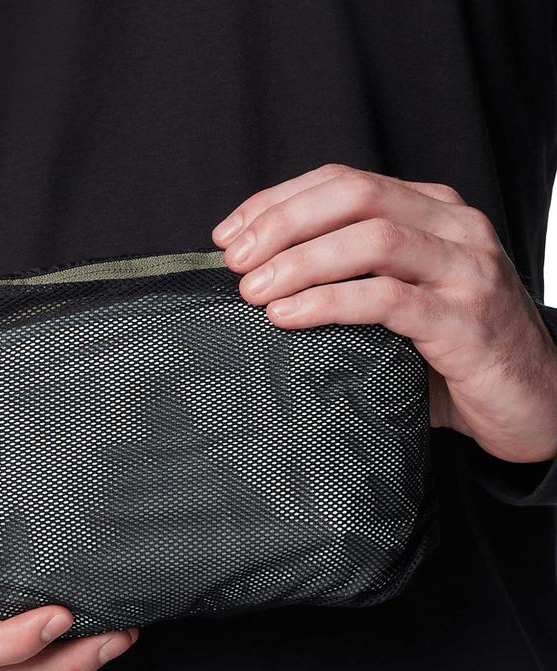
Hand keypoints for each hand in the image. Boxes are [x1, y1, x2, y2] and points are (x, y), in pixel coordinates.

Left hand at [212, 163, 556, 463]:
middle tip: (234, 259)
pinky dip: (329, 303)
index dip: (279, 201)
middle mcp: (454, 228)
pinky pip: (388, 299)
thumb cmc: (456, 358)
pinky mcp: (465, 320)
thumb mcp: (404, 305)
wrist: (534, 403)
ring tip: (253, 290)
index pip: (345, 182)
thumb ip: (355, 282)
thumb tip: (262, 288)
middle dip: (282, 222)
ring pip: (372, 239)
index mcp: (434, 213)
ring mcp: (466, 270)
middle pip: (355, 195)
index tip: (228, 234)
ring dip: (300, 261)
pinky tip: (288, 317)